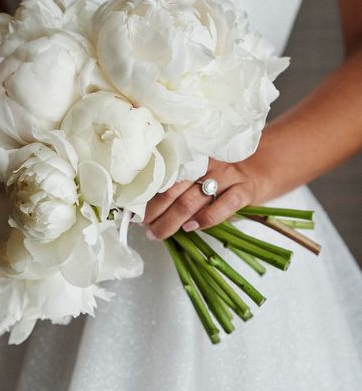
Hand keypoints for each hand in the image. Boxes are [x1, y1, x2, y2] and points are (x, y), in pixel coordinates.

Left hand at [142, 157, 265, 239]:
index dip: (147, 195)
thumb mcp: (197, 173)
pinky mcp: (244, 190)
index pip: (163, 175)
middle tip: (144, 226)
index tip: (134, 210)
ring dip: (171, 221)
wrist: (257, 172)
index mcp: (191, 157)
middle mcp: (207, 164)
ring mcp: (227, 176)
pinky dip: (205, 219)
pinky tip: (191, 227)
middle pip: (174, 190)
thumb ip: (176, 184)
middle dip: (155, 212)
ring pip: (192, 200)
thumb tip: (143, 207)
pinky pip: (223, 206)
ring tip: (158, 233)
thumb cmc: (218, 177)